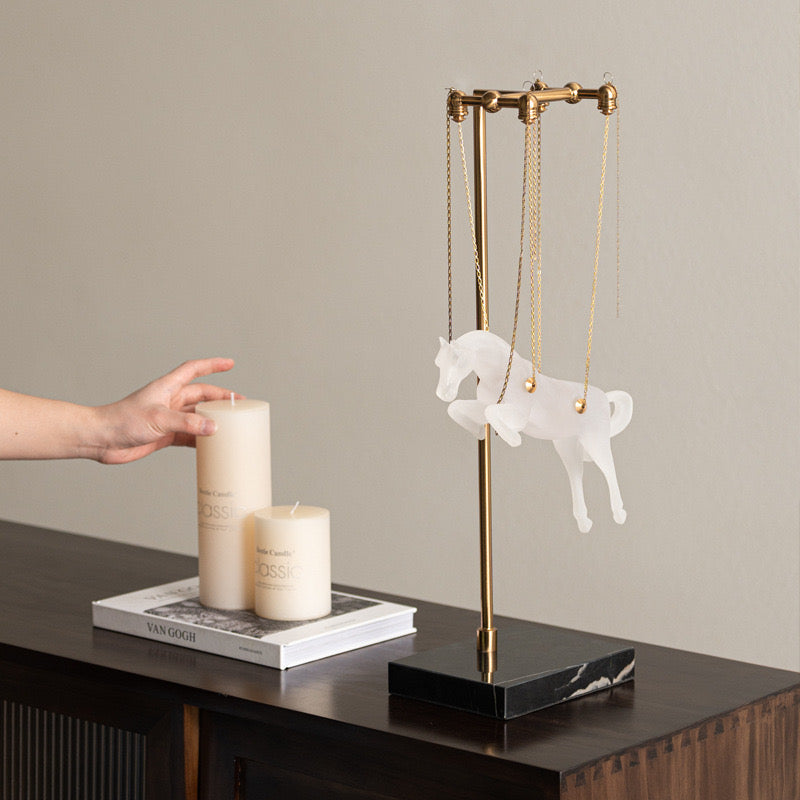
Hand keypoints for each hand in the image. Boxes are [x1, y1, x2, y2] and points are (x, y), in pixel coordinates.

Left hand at [94, 358, 237, 464]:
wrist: (102, 439)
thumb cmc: (123, 421)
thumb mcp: (159, 419)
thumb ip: (187, 423)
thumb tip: (213, 427)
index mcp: (167, 387)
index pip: (194, 370)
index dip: (212, 365)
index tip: (230, 363)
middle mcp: (169, 401)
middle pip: (201, 395)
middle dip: (220, 399)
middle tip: (239, 405)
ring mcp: (168, 418)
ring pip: (197, 416)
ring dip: (212, 420)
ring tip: (231, 425)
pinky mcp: (164, 435)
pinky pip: (189, 435)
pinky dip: (201, 439)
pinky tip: (211, 444)